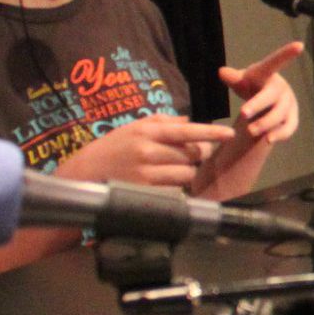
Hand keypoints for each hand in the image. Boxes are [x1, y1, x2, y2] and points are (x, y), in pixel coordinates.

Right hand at [55, 113, 235, 188]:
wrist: (83, 175)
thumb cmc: (111, 148)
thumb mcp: (133, 128)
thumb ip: (161, 122)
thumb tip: (188, 121)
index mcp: (147, 132)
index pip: (187, 130)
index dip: (211, 132)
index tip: (230, 133)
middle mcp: (148, 151)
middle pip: (192, 154)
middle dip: (195, 156)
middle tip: (186, 156)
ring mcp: (146, 174)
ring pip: (186, 174)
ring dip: (186, 173)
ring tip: (170, 171)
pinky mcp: (145, 193)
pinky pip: (175, 191)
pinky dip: (175, 188)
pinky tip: (162, 184)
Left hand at [218, 40, 303, 143]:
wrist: (262, 103)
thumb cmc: (250, 86)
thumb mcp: (241, 81)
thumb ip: (233, 78)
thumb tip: (222, 72)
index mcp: (267, 74)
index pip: (275, 62)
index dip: (286, 54)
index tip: (299, 45)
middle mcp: (280, 87)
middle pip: (271, 96)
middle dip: (257, 104)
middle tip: (243, 113)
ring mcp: (289, 103)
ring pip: (279, 114)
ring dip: (264, 123)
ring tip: (249, 131)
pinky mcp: (292, 118)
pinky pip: (289, 127)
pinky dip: (280, 134)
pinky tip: (268, 140)